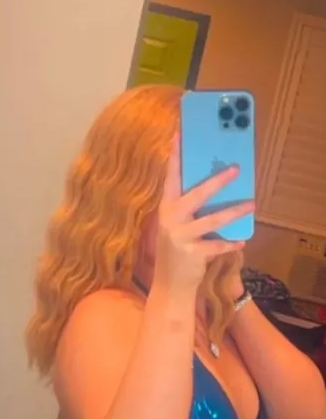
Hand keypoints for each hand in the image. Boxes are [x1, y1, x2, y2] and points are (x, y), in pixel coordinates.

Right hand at [154, 135, 254, 292]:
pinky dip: (230, 243)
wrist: (169, 285)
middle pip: (196, 194)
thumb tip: (216, 185)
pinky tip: (241, 241)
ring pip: (212, 220)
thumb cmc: (177, 250)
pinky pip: (217, 245)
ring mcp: (180, 237)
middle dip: (217, 181)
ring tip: (252, 204)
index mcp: (166, 208)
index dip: (175, 155)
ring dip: (234, 212)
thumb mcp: (178, 225)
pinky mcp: (192, 254)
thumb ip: (189, 208)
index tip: (180, 133)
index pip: (171, 177)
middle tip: (237, 169)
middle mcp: (170, 220)